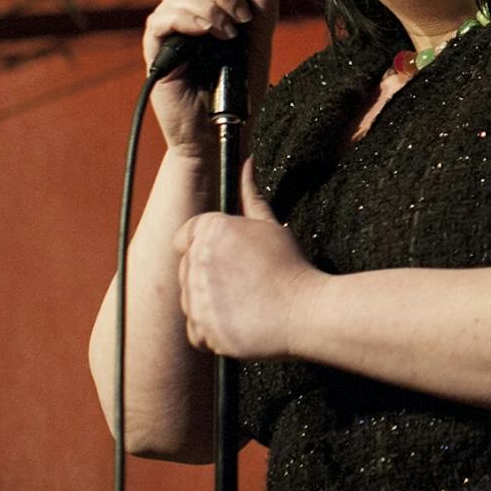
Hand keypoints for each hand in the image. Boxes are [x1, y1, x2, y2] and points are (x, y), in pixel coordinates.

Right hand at [143, 0, 279, 158]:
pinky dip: (187, 19)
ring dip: (211, 8)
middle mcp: (185, 12)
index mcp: (208, 4)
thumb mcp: (260, 41)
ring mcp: (169, 30)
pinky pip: (160, 19)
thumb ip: (263, 5)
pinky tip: (207, 34)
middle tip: (242, 19)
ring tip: (228, 36)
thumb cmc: (241, 89)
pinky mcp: (156, 51)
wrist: (226, 127)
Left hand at [172, 158, 321, 359]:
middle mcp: (197, 261)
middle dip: (208, 275)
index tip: (226, 257)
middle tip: (245, 282)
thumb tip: (246, 161)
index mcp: (212, 230)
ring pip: (189, 300)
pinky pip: (195, 329)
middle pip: (186, 268)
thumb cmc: (291, 267)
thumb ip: (250, 196)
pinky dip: (211, 329)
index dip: (203, 246)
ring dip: (210, 303)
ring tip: (246, 302)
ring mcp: (196, 297)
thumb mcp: (271, 226)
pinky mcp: (200, 328)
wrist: (305, 312)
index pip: (185, 235)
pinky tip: (240, 321)